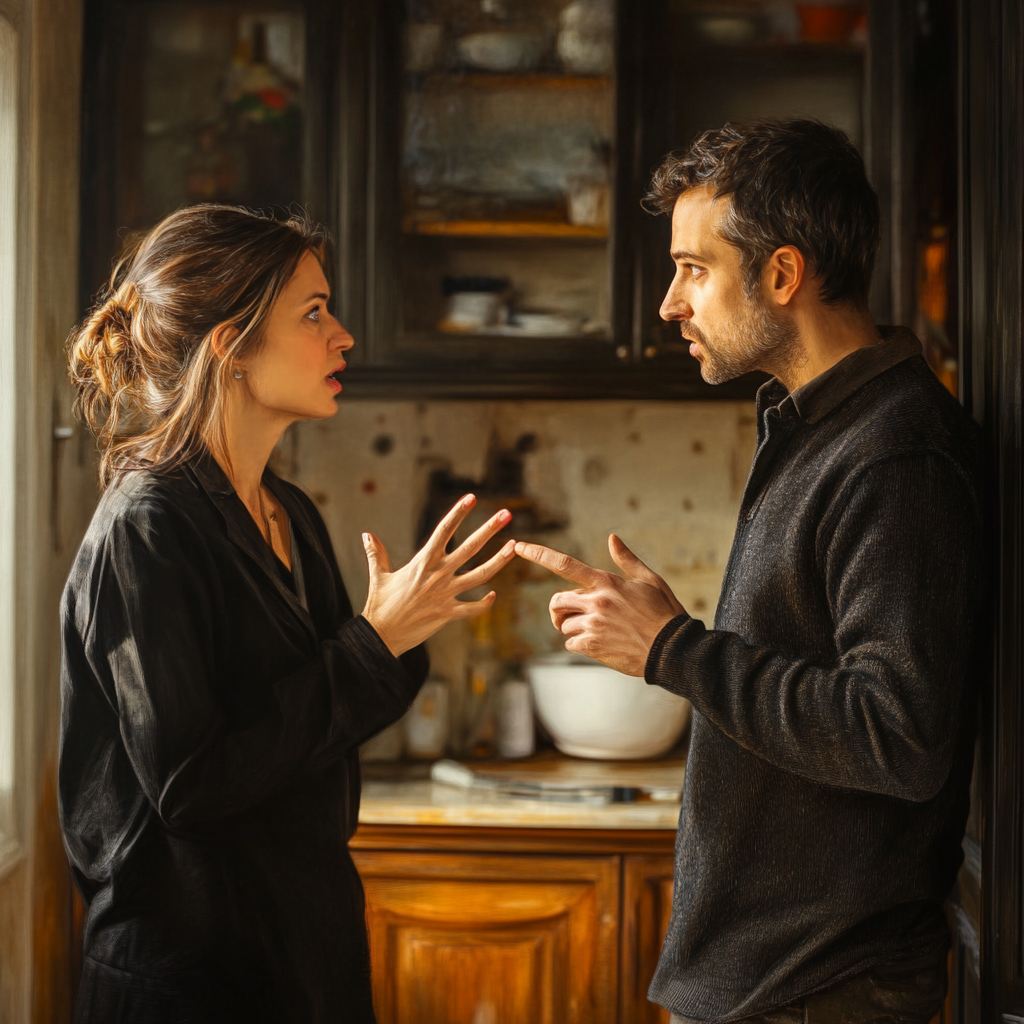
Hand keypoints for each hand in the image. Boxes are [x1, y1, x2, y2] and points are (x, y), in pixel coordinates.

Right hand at [362, 494, 514, 656]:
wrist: (380, 636)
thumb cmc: (379, 605)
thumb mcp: (378, 576)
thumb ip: (376, 553)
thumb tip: (366, 534)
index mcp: (422, 562)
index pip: (443, 531)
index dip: (458, 513)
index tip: (471, 498)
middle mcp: (437, 575)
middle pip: (469, 548)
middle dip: (489, 529)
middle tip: (506, 514)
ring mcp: (445, 595)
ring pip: (479, 575)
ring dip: (499, 560)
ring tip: (515, 547)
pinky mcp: (447, 614)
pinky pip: (472, 608)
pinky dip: (484, 603)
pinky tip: (494, 595)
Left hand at [514, 534, 686, 676]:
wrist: (673, 649)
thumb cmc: (664, 612)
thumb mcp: (649, 580)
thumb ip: (626, 559)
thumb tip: (612, 537)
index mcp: (606, 583)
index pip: (565, 564)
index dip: (539, 554)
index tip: (518, 547)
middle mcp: (596, 602)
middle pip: (556, 600)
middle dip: (560, 609)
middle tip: (574, 615)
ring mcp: (593, 625)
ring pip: (563, 624)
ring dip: (573, 628)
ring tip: (597, 631)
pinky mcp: (592, 646)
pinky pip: (570, 642)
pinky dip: (580, 644)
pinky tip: (601, 644)